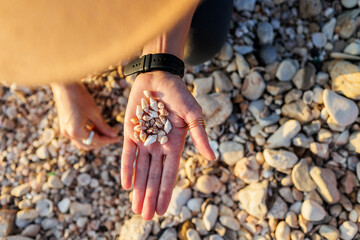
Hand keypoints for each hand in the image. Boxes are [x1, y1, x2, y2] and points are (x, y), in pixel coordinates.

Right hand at [51, 82, 119, 149]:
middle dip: (102, 141)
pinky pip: (78, 136)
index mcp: (76, 132)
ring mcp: (65, 131)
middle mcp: (69, 134)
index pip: (96, 140)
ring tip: (105, 131)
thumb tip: (114, 135)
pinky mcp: (65, 127)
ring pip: (83, 142)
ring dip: (95, 139)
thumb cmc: (80, 97)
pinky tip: (96, 128)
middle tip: (113, 136)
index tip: (118, 137)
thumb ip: (103, 126)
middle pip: (89, 145)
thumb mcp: (94, 112)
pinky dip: (87, 135)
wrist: (64, 86)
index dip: (109, 139)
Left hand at [121, 71, 215, 219]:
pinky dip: (127, 168)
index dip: (165, 192)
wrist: (159, 77)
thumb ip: (200, 135)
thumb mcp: (193, 114)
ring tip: (136, 208)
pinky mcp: (130, 132)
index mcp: (175, 145)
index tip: (162, 211)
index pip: (170, 174)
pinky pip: (128, 154)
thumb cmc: (180, 94)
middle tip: (146, 217)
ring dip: (138, 189)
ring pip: (140, 170)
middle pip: (153, 177)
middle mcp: (159, 147)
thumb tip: (212, 158)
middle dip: (150, 197)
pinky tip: (126, 185)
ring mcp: (144, 140)